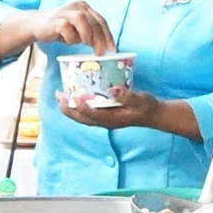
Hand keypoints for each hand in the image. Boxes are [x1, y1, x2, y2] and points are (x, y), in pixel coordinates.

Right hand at [19, 0, 116, 55]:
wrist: (37, 25)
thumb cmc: (60, 28)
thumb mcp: (78, 30)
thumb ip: (90, 34)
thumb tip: (104, 49)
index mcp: (84, 7)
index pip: (101, 21)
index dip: (108, 36)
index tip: (112, 49)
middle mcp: (76, 7)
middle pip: (93, 22)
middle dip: (99, 39)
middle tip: (100, 53)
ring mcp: (65, 12)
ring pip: (81, 19)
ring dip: (85, 35)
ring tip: (83, 44)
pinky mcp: (55, 20)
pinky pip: (66, 28)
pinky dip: (70, 38)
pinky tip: (68, 42)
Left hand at [56, 87, 197, 138]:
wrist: (154, 115)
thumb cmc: (147, 106)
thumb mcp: (140, 100)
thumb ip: (127, 96)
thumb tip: (112, 90)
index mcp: (112, 119)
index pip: (91, 115)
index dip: (80, 107)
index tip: (72, 96)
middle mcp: (105, 122)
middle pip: (81, 119)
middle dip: (68, 108)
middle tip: (59, 95)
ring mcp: (104, 120)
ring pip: (82, 117)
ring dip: (70, 108)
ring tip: (61, 96)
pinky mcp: (105, 116)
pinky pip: (87, 114)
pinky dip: (78, 107)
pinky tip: (75, 97)